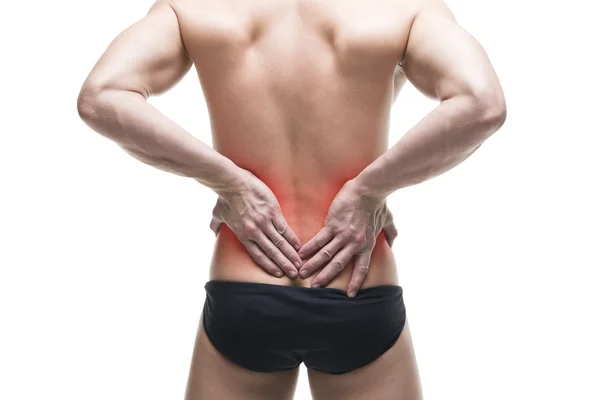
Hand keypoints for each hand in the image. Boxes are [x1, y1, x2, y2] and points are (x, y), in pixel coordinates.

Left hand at [210, 169, 302, 278]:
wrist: (232, 182)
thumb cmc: (224, 197)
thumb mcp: (217, 214)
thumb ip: (216, 225)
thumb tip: (213, 231)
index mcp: (243, 235)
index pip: (258, 255)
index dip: (269, 266)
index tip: (278, 274)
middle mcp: (255, 232)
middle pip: (272, 252)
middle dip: (284, 264)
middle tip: (294, 274)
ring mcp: (265, 222)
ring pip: (280, 242)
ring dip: (290, 254)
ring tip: (299, 263)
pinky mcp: (273, 211)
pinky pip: (284, 228)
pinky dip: (292, 238)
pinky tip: (298, 246)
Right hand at [297, 179, 397, 296]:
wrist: (368, 190)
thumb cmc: (378, 203)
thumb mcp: (388, 220)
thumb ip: (391, 233)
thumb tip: (393, 243)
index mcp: (367, 244)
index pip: (361, 268)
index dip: (355, 282)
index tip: (350, 295)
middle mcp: (354, 243)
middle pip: (338, 265)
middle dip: (326, 277)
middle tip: (315, 287)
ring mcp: (342, 235)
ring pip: (326, 254)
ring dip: (313, 265)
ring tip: (302, 273)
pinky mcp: (332, 225)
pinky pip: (319, 239)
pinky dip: (309, 247)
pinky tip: (301, 254)